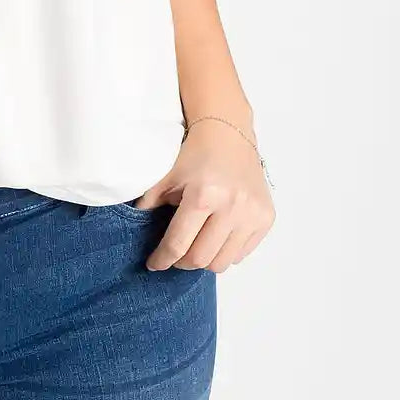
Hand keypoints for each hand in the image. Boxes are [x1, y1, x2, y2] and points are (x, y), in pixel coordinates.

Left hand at [133, 119, 275, 272]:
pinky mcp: (266, 218)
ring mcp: (252, 214)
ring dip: (205, 260)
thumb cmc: (195, 154)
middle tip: (175, 255)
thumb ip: (148, 203)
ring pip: (223, 262)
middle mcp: (232, 207)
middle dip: (182, 262)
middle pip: (201, 259)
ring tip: (196, 246)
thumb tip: (133, 227)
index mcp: (203, 195)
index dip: (162, 259)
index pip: (179, 244)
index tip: (154, 264)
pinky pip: (242, 253)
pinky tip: (216, 237)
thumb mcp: (166, 176)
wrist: (228, 135)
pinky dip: (226, 252)